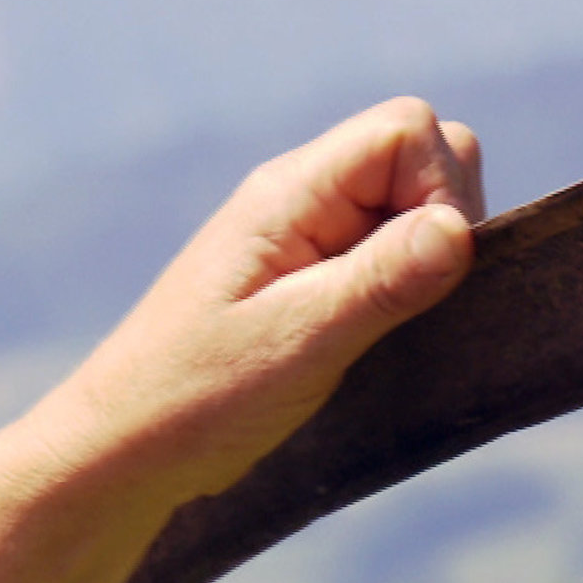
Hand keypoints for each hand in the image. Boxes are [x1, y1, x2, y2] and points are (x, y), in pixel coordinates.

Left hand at [44, 97, 484, 501]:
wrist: (122, 451)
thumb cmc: (193, 399)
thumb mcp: (296, 343)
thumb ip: (380, 281)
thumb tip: (460, 228)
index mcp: (290, 195)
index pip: (407, 131)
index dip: (442, 191)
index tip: (428, 275)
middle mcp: (300, 201)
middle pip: (418, 157)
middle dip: (445, 219)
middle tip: (407, 305)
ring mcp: (304, 240)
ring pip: (407, 210)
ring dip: (424, 263)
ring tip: (384, 332)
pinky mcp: (308, 284)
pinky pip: (384, 256)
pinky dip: (404, 290)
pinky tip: (377, 342)